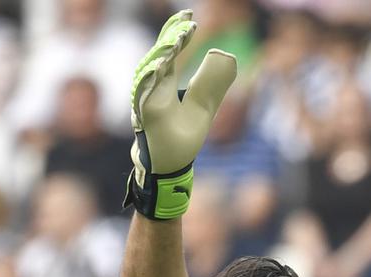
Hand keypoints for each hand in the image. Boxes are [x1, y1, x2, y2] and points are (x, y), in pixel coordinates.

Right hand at [123, 10, 236, 219]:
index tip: (191, 16)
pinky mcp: (143, 117)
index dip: (178, 33)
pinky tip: (160, 66)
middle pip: (158, 55)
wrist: (168, 167)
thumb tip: (227, 58)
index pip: (171, 52)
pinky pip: (143, 94)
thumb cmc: (181, 137)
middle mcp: (152, 88)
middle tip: (187, 21)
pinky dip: (150, 79)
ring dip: (162, 53)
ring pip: (150, 71)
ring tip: (177, 38)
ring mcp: (145, 101)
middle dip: (170, 36)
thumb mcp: (204, 108)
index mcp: (165, 83)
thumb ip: (211, 84)